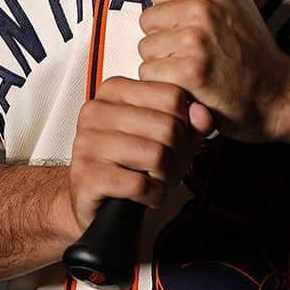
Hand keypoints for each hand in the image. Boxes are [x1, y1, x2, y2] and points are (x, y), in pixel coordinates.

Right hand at [68, 77, 203, 231]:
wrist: (94, 198)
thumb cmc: (128, 163)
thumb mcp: (165, 136)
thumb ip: (189, 122)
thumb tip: (202, 114)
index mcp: (114, 91)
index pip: (172, 95)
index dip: (187, 124)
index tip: (179, 141)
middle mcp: (96, 111)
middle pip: (167, 126)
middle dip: (180, 155)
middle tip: (173, 168)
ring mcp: (87, 142)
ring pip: (156, 155)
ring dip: (168, 176)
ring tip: (161, 180)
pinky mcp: (87, 175)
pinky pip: (140, 184)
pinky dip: (154, 194)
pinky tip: (148, 194)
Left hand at [137, 0, 289, 142]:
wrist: (279, 92)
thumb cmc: (257, 54)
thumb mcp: (236, 6)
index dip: (170, 15)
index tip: (188, 29)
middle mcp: (204, 9)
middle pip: (148, 20)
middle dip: (163, 39)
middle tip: (191, 54)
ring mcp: (195, 39)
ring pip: (146, 49)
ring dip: (163, 64)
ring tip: (193, 69)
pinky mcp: (189, 71)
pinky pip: (149, 73)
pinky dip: (165, 84)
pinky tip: (188, 85)